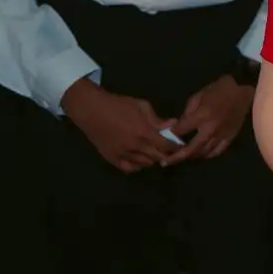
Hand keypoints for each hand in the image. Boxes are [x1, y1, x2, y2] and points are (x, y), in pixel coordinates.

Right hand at [62, 79, 176, 172]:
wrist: (91, 110)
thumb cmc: (118, 104)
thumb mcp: (141, 106)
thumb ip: (157, 119)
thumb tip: (173, 124)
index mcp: (144, 132)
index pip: (166, 145)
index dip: (176, 147)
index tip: (181, 146)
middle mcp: (135, 146)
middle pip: (157, 157)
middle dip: (167, 155)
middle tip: (170, 151)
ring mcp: (122, 154)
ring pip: (144, 164)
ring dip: (152, 160)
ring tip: (156, 153)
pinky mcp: (111, 158)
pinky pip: (129, 168)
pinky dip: (137, 166)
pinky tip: (140, 159)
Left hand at [165, 74, 254, 164]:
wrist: (245, 93)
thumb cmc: (220, 90)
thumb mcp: (199, 96)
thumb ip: (187, 112)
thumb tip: (178, 126)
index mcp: (202, 115)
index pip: (181, 131)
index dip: (170, 134)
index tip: (165, 136)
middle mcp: (210, 129)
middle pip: (191, 148)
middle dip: (176, 156)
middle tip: (165, 162)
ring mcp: (221, 135)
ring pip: (203, 152)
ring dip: (191, 156)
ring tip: (182, 158)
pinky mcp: (230, 138)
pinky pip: (216, 151)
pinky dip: (207, 155)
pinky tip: (201, 155)